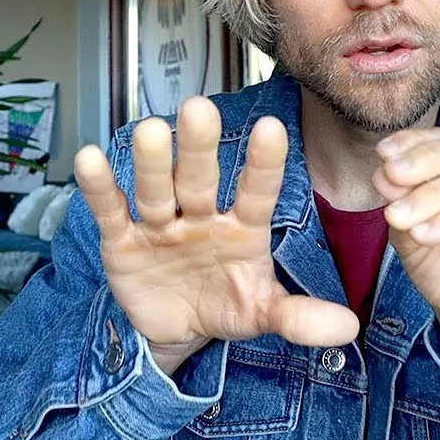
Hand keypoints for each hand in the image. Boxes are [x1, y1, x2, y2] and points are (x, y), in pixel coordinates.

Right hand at [74, 96, 359, 374]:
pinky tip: (90, 158)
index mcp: (243, 228)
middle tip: (200, 108)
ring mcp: (162, 226)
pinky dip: (100, 188)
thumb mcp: (263, 313)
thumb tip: (349, 329)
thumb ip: (300, 317)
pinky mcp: (124, 242)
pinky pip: (113, 212)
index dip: (263, 164)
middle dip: (200, 147)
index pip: (257, 192)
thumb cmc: (226, 305)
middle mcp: (202, 217)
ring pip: (157, 189)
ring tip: (152, 130)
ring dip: (154, 163)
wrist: (177, 331)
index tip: (272, 128)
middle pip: (201, 179)